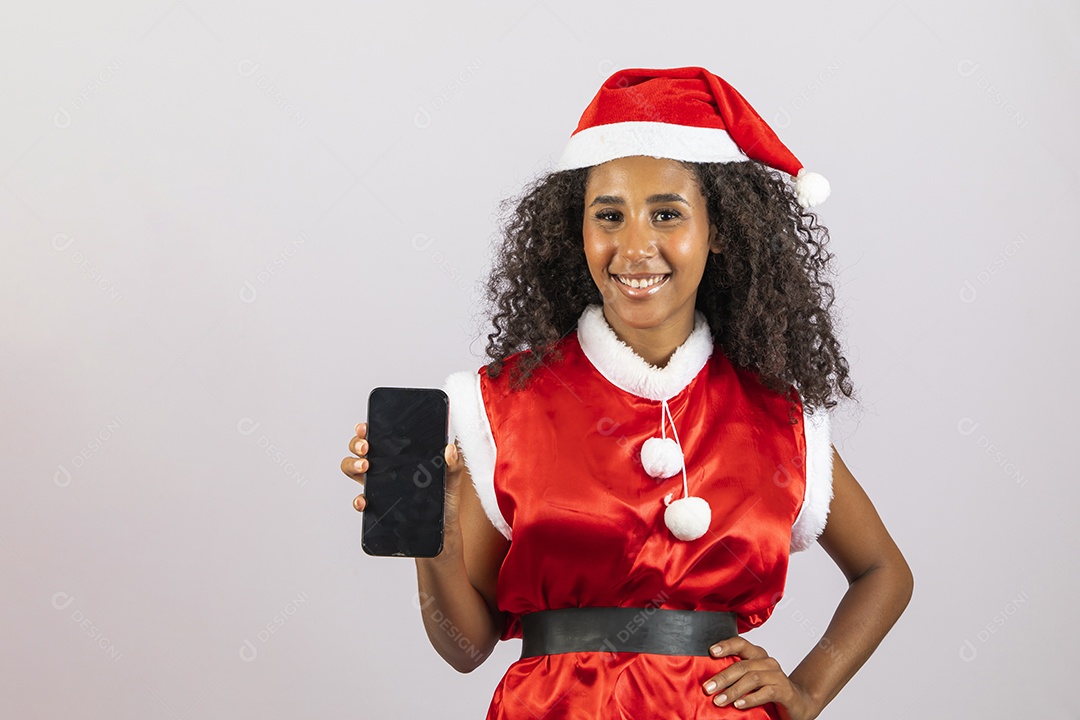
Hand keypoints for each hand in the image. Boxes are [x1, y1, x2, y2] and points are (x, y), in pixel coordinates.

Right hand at [340, 422, 468, 536]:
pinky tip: (364, 500)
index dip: (367, 429)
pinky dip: (358, 499)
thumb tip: (450, 449)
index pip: (380, 436)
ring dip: (352, 464)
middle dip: (357, 443)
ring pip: (353, 469)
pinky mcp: (378, 506)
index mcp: (402, 455)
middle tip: (366, 447)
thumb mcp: (452, 479)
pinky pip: (360, 500)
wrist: (442, 530)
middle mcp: (387, 467)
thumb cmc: (445, 500)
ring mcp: (380, 486)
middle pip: (361, 449)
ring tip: (365, 466)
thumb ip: (454, 464)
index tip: (365, 427)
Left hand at [701, 635, 816, 719]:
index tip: (711, 652)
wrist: (798, 703)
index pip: (741, 644)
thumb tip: (710, 680)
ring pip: (752, 679)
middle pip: (742, 665)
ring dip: (733, 690)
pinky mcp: (784, 691)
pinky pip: (766, 692)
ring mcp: (777, 676)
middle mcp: (767, 662)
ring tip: (719, 700)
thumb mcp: (751, 680)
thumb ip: (736, 676)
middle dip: (723, 677)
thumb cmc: (770, 690)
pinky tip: (738, 705)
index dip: (726, 645)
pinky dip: (750, 699)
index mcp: (758, 656)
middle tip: (708, 688)